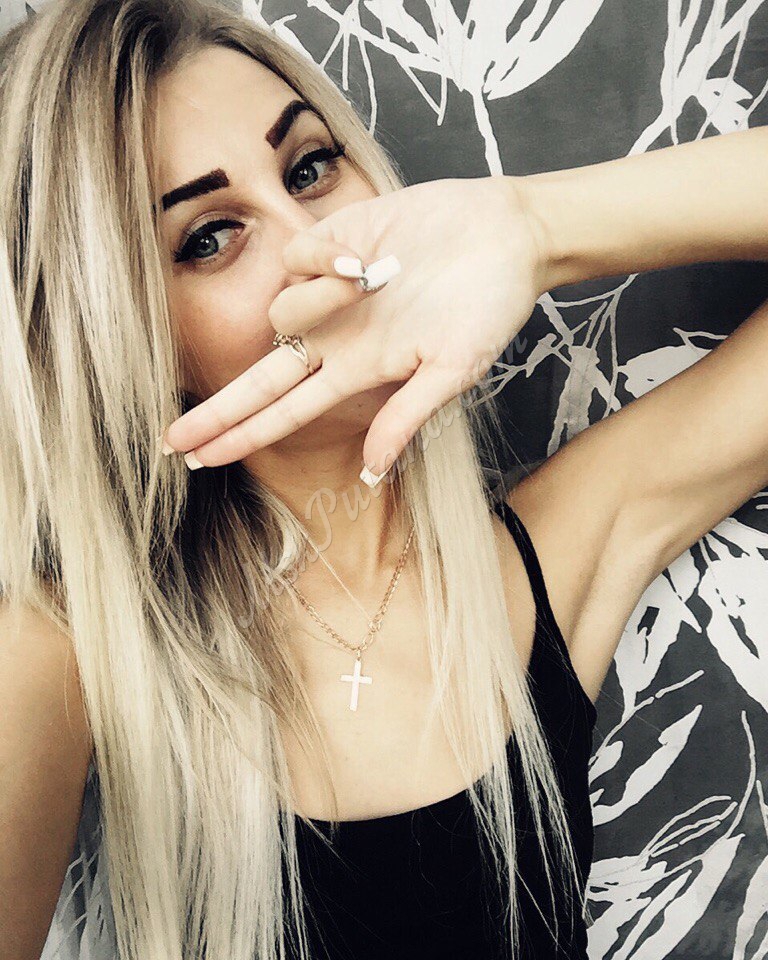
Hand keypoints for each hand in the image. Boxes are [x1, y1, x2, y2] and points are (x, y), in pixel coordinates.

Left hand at [159, 176, 544, 480]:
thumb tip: (370, 470)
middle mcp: (336, 337)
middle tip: (171, 444)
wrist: (504, 235)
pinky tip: (363, 256)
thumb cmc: (489, 306)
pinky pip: (293, 254)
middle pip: (259, 381)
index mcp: (359, 371)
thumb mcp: (453, 369)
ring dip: (315, 301)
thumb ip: (407, 415)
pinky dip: (320, 257)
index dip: (243, 437)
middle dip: (217, 412)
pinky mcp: (333, 241)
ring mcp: (330, 293)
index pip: (286, 412)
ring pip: (278, 311)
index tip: (200, 463)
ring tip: (372, 281)